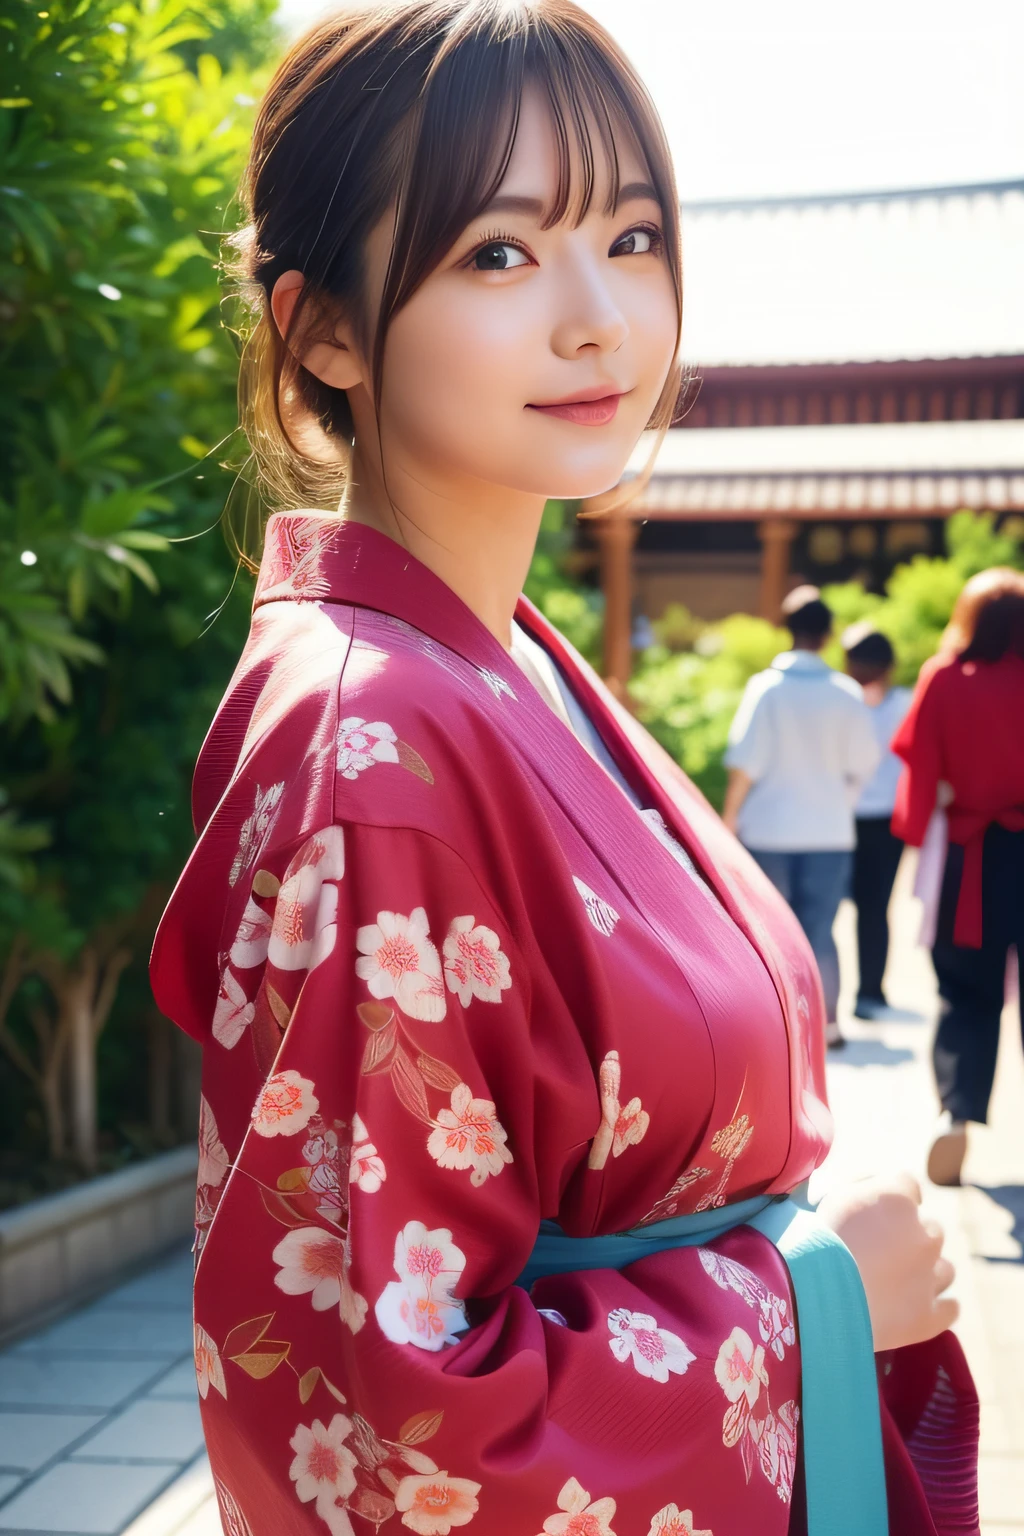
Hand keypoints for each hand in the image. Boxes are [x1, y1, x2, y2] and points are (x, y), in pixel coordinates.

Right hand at [815, 1171, 957, 1351]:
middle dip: (910, 1238)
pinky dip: (936, 1307)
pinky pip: (950, 1308)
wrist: (812, 1296)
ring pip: (945, 1269)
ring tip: (896, 1284)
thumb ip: (859, 1188)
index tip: (875, 1213)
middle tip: (880, 1252)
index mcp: (898, 1198)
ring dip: (927, 1273)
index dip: (892, 1199)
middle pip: (929, 1229)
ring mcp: (930, 1277)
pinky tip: (913, 1308)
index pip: (908, 1186)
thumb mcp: (830, 1197)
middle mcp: (924, 1233)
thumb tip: (871, 1192)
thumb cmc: (812, 1240)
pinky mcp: (930, 1316)